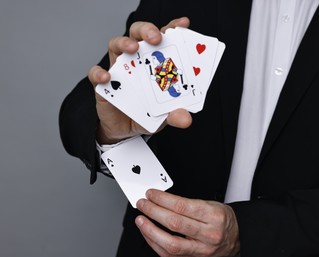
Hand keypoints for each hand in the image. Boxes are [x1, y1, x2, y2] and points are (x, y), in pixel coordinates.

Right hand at [88, 17, 191, 143]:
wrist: (125, 132)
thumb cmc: (147, 115)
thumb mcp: (165, 116)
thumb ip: (175, 114)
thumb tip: (185, 119)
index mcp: (155, 62)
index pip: (163, 39)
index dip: (172, 28)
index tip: (182, 24)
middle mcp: (136, 60)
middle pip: (138, 34)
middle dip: (147, 30)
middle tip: (156, 37)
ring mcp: (119, 69)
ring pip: (116, 44)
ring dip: (124, 42)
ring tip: (133, 48)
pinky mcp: (103, 83)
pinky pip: (95, 73)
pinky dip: (99, 72)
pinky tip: (107, 77)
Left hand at [135, 189, 239, 256]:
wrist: (237, 237)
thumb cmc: (222, 219)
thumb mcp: (211, 204)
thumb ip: (187, 203)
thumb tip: (161, 199)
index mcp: (214, 215)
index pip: (183, 206)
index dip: (163, 199)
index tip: (151, 194)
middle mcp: (209, 234)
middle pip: (175, 224)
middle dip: (154, 212)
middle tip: (143, 204)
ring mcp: (202, 250)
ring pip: (171, 244)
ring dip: (150, 231)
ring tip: (141, 220)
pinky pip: (170, 256)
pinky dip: (155, 244)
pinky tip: (148, 234)